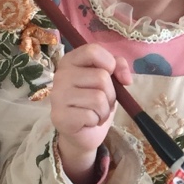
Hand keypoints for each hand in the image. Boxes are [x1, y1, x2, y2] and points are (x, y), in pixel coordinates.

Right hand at [50, 44, 131, 183]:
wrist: (82, 133)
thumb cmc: (94, 103)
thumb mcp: (109, 81)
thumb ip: (118, 67)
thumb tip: (125, 79)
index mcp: (70, 61)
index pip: (93, 50)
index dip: (111, 63)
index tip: (114, 76)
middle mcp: (60, 75)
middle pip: (101, 77)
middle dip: (111, 94)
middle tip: (102, 103)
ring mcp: (58, 96)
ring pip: (99, 98)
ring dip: (104, 110)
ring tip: (96, 113)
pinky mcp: (60, 116)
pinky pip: (91, 115)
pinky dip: (96, 121)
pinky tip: (88, 122)